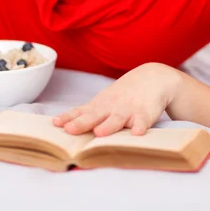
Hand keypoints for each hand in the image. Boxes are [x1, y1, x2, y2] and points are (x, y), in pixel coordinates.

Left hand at [53, 63, 181, 136]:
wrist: (153, 77)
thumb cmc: (124, 94)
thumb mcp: (104, 101)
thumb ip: (87, 113)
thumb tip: (62, 125)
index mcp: (101, 105)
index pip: (81, 112)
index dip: (69, 118)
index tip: (56, 124)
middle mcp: (112, 107)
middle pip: (95, 116)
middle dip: (82, 123)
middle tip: (70, 130)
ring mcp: (129, 110)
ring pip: (117, 119)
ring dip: (109, 126)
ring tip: (100, 133)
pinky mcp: (146, 113)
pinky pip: (143, 121)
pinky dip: (140, 126)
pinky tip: (137, 133)